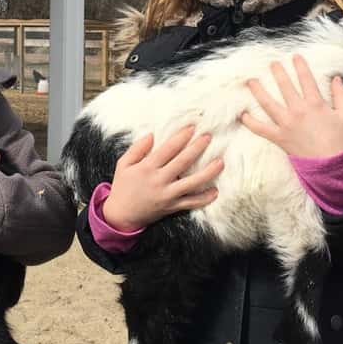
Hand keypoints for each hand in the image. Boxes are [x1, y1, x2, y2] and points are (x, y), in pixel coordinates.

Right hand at [101, 125, 221, 231]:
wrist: (121, 215)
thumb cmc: (123, 187)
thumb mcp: (123, 164)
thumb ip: (137, 149)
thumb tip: (151, 135)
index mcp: (147, 168)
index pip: (168, 149)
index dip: (181, 137)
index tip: (192, 127)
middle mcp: (159, 181)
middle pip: (183, 162)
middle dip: (197, 148)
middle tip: (208, 137)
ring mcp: (167, 195)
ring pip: (192, 183)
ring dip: (208, 173)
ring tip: (220, 162)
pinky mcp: (172, 207)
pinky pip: (191, 203)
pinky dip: (204, 198)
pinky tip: (215, 191)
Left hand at [241, 54, 342, 158]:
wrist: (332, 164)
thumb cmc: (339, 140)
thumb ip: (341, 95)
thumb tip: (336, 78)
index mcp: (315, 104)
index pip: (306, 79)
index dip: (300, 66)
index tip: (294, 56)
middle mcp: (299, 111)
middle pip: (285, 87)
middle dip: (277, 72)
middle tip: (271, 63)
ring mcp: (287, 124)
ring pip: (268, 103)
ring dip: (258, 91)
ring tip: (251, 81)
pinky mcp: (279, 137)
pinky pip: (261, 129)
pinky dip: (251, 122)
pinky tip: (243, 114)